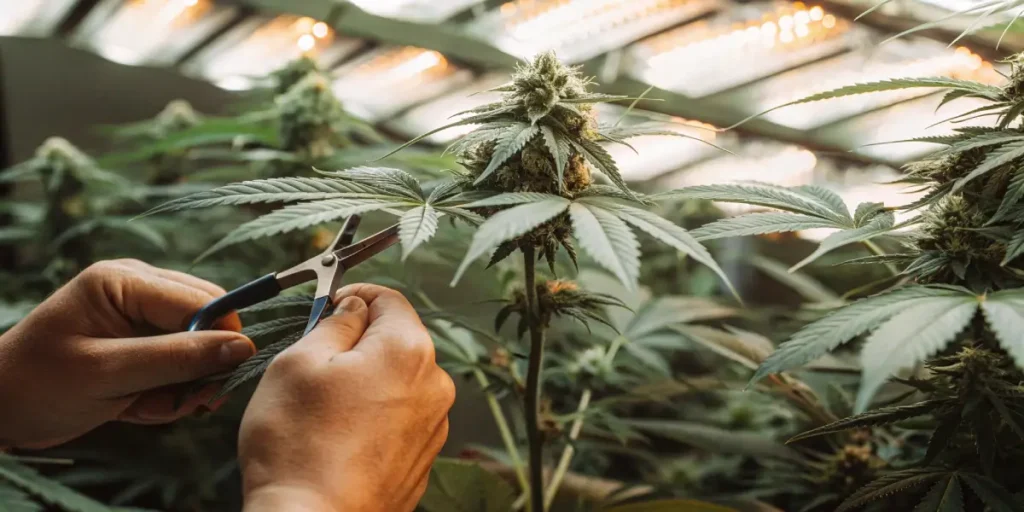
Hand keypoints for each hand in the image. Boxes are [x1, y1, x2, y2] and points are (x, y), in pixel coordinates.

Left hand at [0, 259, 255, 448]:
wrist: (0, 410)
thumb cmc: (39, 385)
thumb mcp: (108, 374)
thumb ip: (176, 358)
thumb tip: (242, 347)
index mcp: (124, 280)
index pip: (201, 301)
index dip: (216, 342)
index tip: (210, 387)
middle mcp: (138, 287)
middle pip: (208, 320)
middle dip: (197, 368)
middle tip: (178, 404)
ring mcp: (141, 313)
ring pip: (200, 346)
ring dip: (181, 386)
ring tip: (145, 407)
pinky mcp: (143, 340)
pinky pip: (182, 363)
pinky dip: (168, 392)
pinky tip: (137, 405)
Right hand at [239, 284, 454, 511]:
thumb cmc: (298, 445)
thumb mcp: (299, 362)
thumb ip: (334, 323)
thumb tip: (353, 308)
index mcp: (408, 350)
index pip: (390, 299)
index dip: (357, 295)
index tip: (331, 303)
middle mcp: (434, 385)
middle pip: (397, 341)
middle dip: (359, 342)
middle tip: (316, 360)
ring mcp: (433, 426)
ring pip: (398, 381)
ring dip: (366, 381)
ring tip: (323, 407)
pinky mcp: (422, 458)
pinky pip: (399, 419)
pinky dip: (373, 416)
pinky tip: (339, 435)